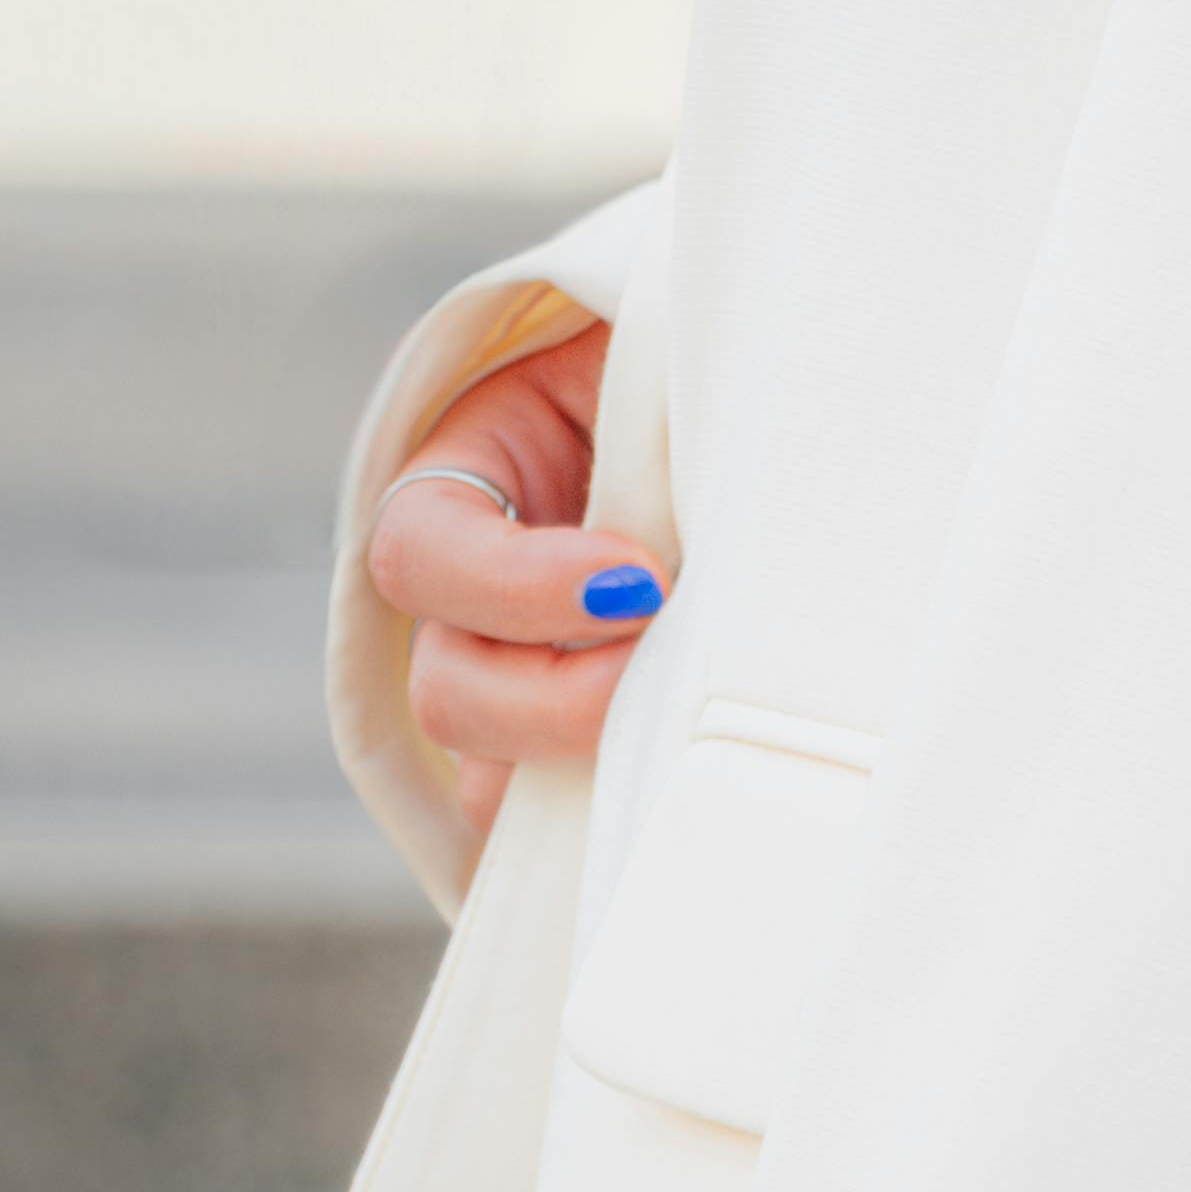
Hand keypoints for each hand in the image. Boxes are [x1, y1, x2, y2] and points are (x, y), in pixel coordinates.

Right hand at [364, 320, 665, 845]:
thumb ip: (655, 432)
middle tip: (678, 661)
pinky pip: (566, 823)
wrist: (769, 412)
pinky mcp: (575, 754)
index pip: (421, 553)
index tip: (645, 579)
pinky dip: (617, 818)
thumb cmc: (707, 371)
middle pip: (447, 694)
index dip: (520, 587)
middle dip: (562, 701)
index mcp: (468, 476)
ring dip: (592, 770)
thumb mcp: (663, 368)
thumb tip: (677, 552)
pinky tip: (694, 790)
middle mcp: (471, 598)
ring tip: (698, 729)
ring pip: (498, 787)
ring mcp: (518, 685)